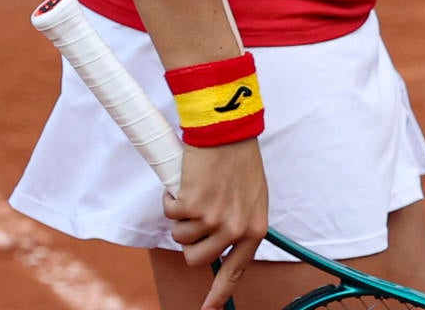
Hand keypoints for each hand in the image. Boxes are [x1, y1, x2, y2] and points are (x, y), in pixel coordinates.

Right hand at [163, 139, 269, 309]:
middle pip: (196, 259)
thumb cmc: (239, 160)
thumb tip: (222, 244)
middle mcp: (235, 229)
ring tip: (197, 190)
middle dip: (189, 240)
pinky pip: (170, 214)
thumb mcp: (252, 197)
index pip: (235, 272)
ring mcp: (213, 219)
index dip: (218, 294)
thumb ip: (239, 223)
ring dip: (181, 216)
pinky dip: (172, 197)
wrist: (228, 131)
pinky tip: (188, 180)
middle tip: (195, 214)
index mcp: (254, 229)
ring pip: (180, 237)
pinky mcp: (192, 206)